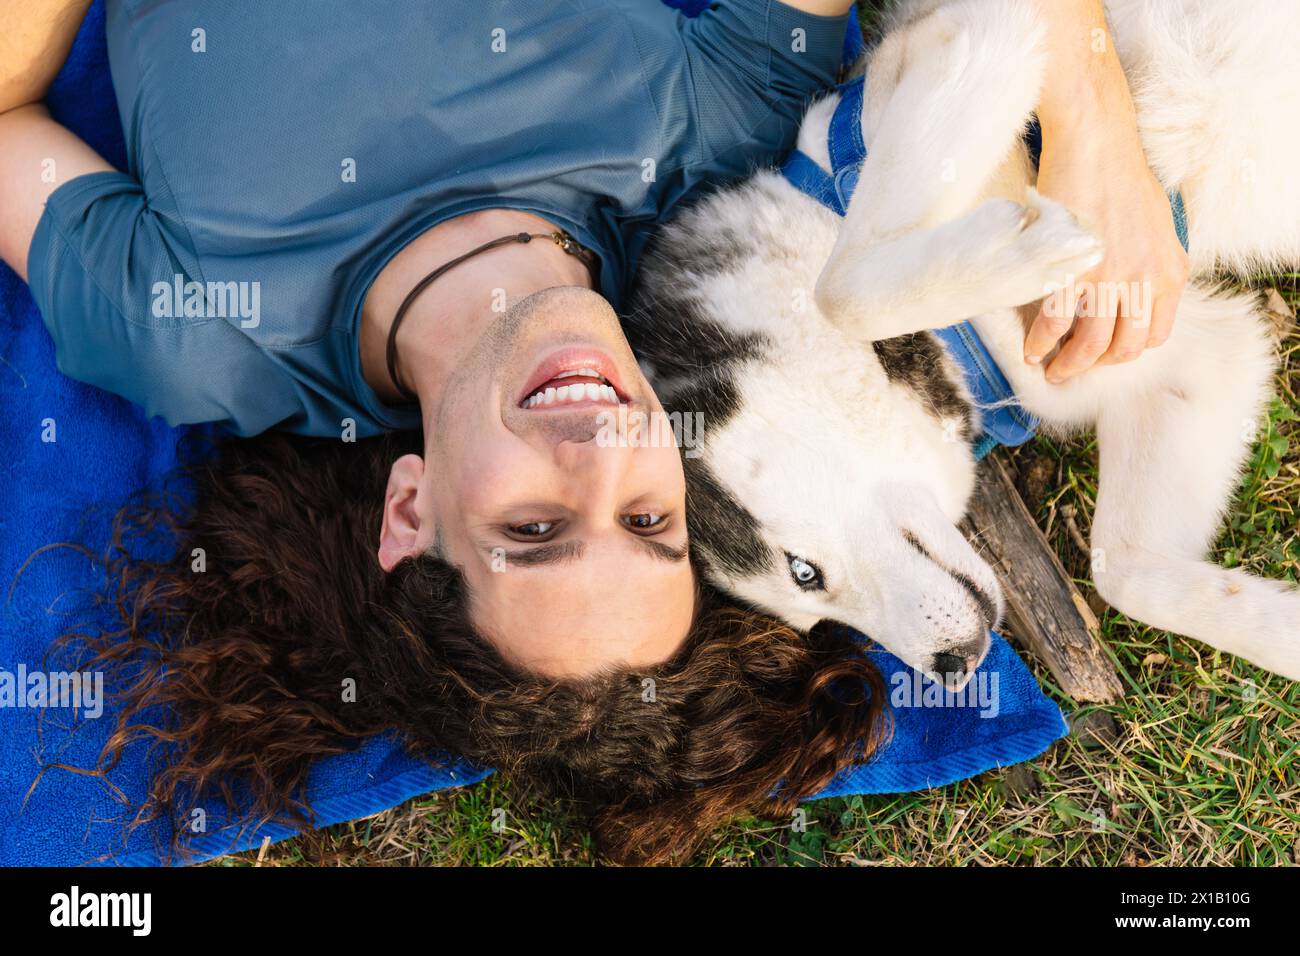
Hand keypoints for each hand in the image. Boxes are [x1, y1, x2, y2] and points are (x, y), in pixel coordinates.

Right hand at [1026, 126, 1189, 382]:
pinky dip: (1041, 343)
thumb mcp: (1157, 226)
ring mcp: (1109, 278)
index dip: (1123, 352)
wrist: (1097, 144)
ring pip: (1089, 345)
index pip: (1152, 336)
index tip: (1101, 352)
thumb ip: (1151, 264)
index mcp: (1169, 273)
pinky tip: (1031, 348)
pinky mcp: (1073, 270)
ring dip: (1066, 364)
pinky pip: (1055, 324)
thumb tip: (1131, 293)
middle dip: (1093, 366)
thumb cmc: (1120, 177)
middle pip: (1122, 349)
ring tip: (1049, 367)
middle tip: (1071, 368)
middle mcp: (1144, 280)